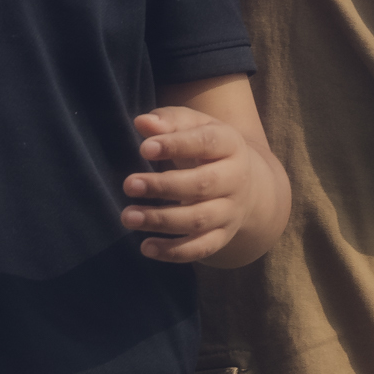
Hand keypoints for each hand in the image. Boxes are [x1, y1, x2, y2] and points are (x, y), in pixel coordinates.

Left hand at [122, 105, 288, 264]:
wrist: (245, 182)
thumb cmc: (207, 147)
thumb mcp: (195, 126)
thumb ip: (169, 121)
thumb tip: (142, 123)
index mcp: (231, 144)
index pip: (206, 142)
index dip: (175, 145)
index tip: (144, 149)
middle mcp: (236, 179)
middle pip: (202, 185)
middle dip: (164, 186)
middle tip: (129, 185)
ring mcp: (231, 211)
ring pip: (199, 220)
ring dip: (162, 220)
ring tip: (128, 216)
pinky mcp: (222, 236)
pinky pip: (201, 248)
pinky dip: (174, 252)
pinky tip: (146, 247)